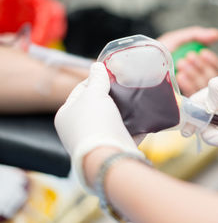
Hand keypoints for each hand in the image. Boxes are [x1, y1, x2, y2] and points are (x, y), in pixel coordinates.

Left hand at [54, 62, 143, 189]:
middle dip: (112, 96)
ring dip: (125, 112)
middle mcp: (78, 129)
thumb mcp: (94, 95)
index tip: (112, 73)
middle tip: (126, 85)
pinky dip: (136, 127)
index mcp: (66, 115)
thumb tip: (97, 66)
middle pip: (97, 106)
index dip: (96, 79)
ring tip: (137, 99)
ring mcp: (97, 141)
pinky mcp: (114, 149)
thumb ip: (97, 79)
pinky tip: (146, 117)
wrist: (108, 156)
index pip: (80, 91)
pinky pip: (126, 134)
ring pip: (113, 120)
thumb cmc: (94, 123)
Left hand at [157, 26, 217, 95]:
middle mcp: (197, 80)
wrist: (140, 64)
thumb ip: (197, 36)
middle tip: (189, 57)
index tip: (203, 53)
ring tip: (181, 63)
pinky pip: (192, 96)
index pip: (217, 69)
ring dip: (194, 74)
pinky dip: (188, 84)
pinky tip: (180, 77)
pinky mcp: (182, 102)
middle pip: (212, 79)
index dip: (213, 61)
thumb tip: (217, 35)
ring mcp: (190, 92)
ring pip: (203, 87)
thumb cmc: (156, 53)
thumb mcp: (177, 40)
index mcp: (200, 67)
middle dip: (201, 67)